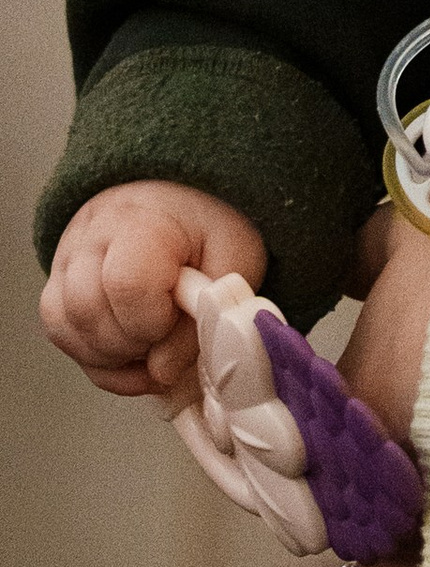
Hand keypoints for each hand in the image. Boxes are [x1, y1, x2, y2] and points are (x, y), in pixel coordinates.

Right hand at [40, 182, 265, 405]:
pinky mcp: (58, 284)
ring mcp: (67, 260)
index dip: (153, 320)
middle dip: (132, 342)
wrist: (177, 197)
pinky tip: (131, 351)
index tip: (178, 318)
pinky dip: (96, 358)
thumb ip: (210, 312)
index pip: (126, 284)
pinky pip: (61, 336)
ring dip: (112, 354)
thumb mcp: (235, 256)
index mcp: (141, 221)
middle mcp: (92, 237)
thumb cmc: (205, 225)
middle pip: (87, 311)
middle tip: (167, 332)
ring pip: (65, 328)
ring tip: (151, 341)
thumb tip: (163, 370)